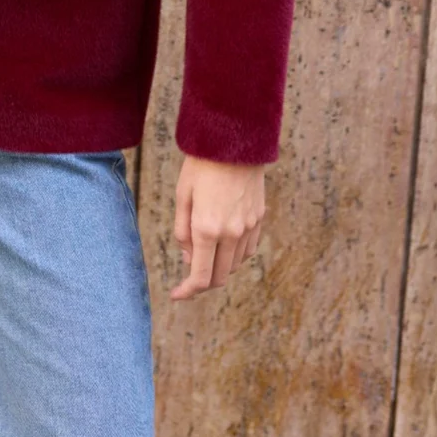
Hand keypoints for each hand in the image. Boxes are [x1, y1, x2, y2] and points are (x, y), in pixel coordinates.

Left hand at [170, 154, 265, 300]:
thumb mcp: (182, 196)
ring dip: (220, 267)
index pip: (200, 277)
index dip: (188, 291)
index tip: (177, 294)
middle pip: (220, 277)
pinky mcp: (259, 218)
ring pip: (235, 265)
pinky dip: (235, 254)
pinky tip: (224, 243)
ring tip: (205, 254)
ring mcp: (248, 227)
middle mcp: (231, 233)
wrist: (234, 141)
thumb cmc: (200, 166)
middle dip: (203, 282)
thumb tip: (187, 258)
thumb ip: (183, 232)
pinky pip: (248, 249)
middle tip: (189, 276)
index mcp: (207, 229)